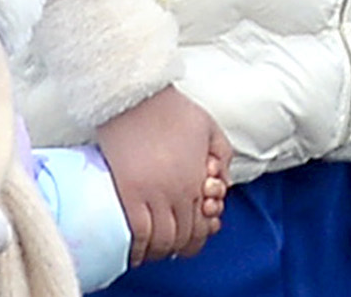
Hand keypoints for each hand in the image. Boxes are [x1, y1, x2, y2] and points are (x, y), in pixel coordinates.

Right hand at [93, 86, 226, 262]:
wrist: (136, 98)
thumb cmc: (174, 111)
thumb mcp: (211, 131)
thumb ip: (223, 159)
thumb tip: (222, 187)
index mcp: (198, 180)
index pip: (201, 226)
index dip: (197, 238)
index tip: (189, 239)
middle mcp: (176, 193)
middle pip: (181, 237)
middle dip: (178, 246)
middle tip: (170, 247)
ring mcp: (150, 195)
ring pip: (160, 241)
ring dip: (159, 251)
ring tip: (153, 251)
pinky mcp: (127, 193)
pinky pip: (136, 234)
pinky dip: (138, 249)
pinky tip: (136, 252)